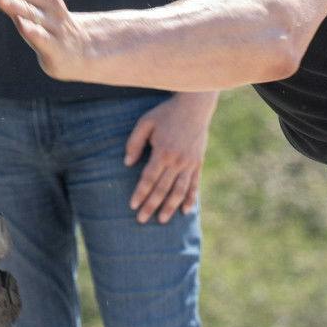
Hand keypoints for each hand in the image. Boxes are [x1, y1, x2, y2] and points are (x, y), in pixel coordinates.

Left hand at [124, 91, 218, 223]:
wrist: (194, 106)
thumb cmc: (166, 113)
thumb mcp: (145, 122)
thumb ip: (134, 142)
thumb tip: (127, 163)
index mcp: (162, 152)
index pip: (148, 179)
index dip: (140, 194)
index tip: (132, 206)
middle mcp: (177, 161)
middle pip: (162, 189)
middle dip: (151, 206)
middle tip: (141, 220)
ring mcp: (189, 163)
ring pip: (179, 191)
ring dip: (170, 207)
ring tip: (162, 220)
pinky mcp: (198, 162)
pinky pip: (195, 185)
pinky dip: (191, 199)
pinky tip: (185, 211)